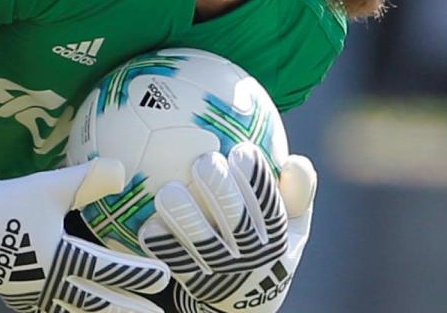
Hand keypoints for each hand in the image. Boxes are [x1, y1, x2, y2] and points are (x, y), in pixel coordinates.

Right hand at [0, 146, 170, 312]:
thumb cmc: (9, 201)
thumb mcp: (50, 187)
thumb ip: (87, 181)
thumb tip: (123, 173)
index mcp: (59, 256)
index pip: (107, 269)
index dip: (136, 275)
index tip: (163, 276)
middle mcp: (49, 282)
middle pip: (96, 302)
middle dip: (127, 308)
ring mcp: (34, 295)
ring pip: (75, 312)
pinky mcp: (23, 298)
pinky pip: (55, 311)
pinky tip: (87, 312)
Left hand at [138, 143, 316, 312]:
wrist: (248, 298)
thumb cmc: (267, 239)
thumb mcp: (294, 223)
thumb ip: (298, 192)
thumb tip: (295, 161)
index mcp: (276, 237)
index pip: (270, 206)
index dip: (258, 179)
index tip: (243, 149)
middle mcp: (250, 255)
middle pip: (236, 222)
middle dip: (221, 191)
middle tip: (203, 162)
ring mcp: (222, 270)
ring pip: (203, 243)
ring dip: (185, 217)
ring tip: (168, 192)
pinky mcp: (196, 282)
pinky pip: (176, 262)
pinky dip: (162, 245)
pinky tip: (147, 224)